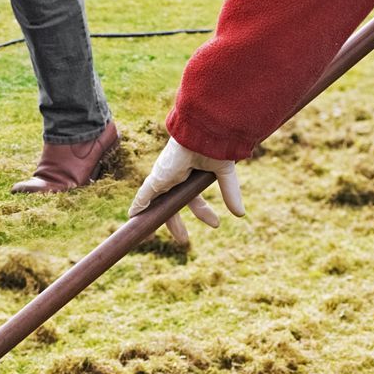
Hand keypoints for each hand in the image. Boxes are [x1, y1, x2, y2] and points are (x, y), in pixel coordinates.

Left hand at [128, 137, 244, 244]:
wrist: (204, 133)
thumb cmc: (213, 145)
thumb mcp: (224, 174)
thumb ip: (230, 193)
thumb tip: (240, 214)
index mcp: (192, 175)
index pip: (194, 198)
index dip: (201, 211)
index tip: (214, 223)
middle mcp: (176, 177)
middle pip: (173, 205)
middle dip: (176, 223)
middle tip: (184, 240)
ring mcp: (164, 177)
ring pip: (156, 203)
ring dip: (155, 219)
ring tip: (151, 236)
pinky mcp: (156, 178)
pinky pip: (144, 195)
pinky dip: (138, 205)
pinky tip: (133, 216)